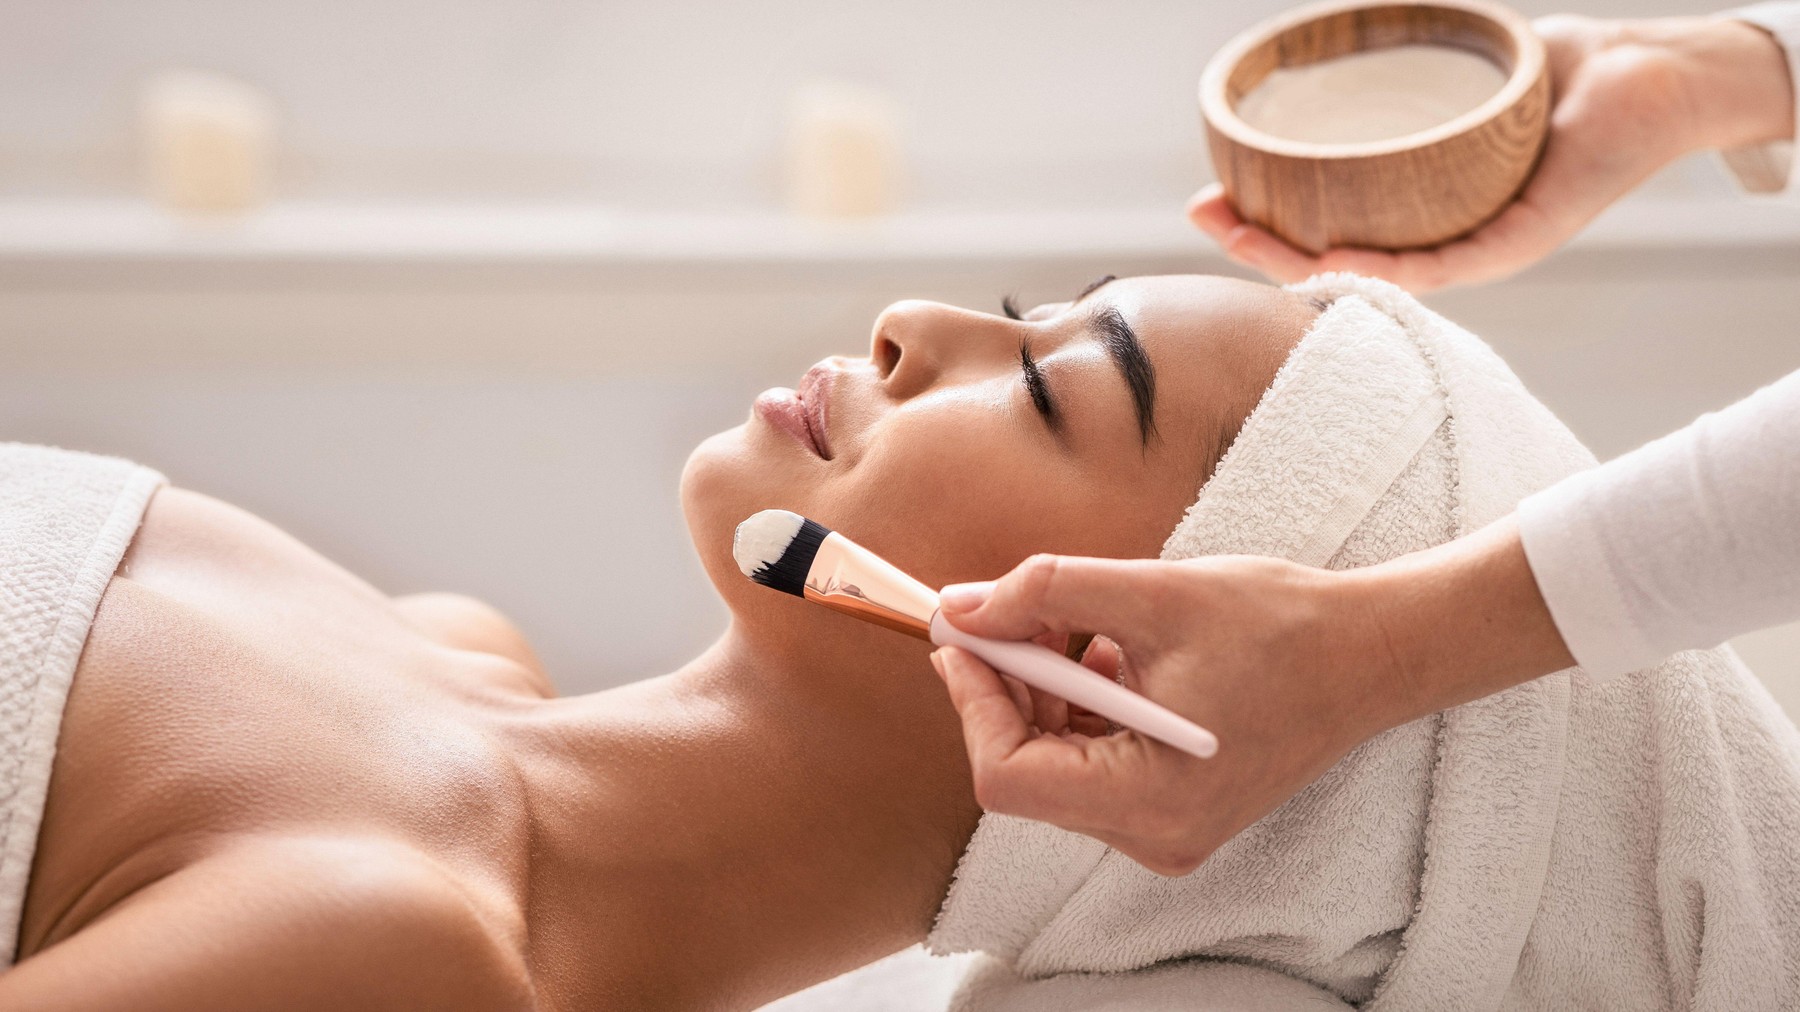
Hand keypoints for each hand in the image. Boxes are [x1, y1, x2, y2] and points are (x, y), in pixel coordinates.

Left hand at [931, 520, 1571, 874]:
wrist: (1372, 653)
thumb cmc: (1281, 625)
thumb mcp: (1153, 593)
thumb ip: (1046, 595)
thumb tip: (960, 607)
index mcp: (1149, 800)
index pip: (1007, 777)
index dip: (973, 701)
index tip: (962, 634)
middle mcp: (1152, 835)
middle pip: (1027, 771)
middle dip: (1007, 686)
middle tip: (1007, 611)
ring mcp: (1165, 828)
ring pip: (1057, 764)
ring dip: (1045, 690)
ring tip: (1074, 623)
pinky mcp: (1175, 808)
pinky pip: (1095, 764)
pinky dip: (1083, 706)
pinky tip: (1108, 652)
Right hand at [1189, 15, 1796, 291]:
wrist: (1653, 73)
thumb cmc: (1563, 70)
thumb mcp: (1457, 67)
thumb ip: (1400, 69)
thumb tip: (1323, 43)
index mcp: (1420, 206)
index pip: (1325, 225)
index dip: (1261, 220)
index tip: (1205, 199)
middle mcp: (1441, 235)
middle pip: (1330, 253)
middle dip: (1257, 242)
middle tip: (1202, 218)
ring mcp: (1475, 244)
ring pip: (1369, 269)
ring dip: (1297, 258)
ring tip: (1242, 237)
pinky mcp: (1516, 241)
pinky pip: (1437, 266)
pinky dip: (1379, 267)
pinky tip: (1334, 257)